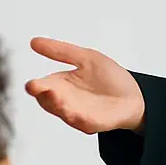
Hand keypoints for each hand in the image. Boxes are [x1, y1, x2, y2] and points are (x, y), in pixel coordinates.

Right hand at [25, 37, 145, 133]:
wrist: (134, 95)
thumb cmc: (110, 78)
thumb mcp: (86, 58)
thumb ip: (61, 51)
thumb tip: (34, 41)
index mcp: (61, 85)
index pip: (43, 86)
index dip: (36, 86)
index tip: (31, 84)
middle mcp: (66, 101)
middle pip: (48, 101)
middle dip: (43, 95)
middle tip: (37, 88)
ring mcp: (78, 113)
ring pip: (63, 112)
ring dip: (57, 105)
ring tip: (53, 95)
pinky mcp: (93, 123)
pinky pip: (82, 122)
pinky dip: (77, 118)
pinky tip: (73, 112)